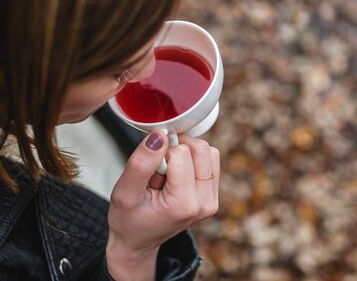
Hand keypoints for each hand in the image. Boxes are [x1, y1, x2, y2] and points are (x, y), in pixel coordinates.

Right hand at [106, 131, 219, 280]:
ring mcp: (212, 200)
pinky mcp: (213, 195)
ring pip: (208, 152)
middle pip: (200, 149)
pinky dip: (193, 160)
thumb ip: (141, 162)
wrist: (137, 240)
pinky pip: (211, 160)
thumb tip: (159, 135)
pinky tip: (177, 176)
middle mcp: (204, 204)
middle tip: (159, 174)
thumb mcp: (124, 191)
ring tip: (168, 176)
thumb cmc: (129, 219)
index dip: (161, 155)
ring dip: (185, 155)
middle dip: (176, 152)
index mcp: (184, 205)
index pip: (180, 152)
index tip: (152, 174)